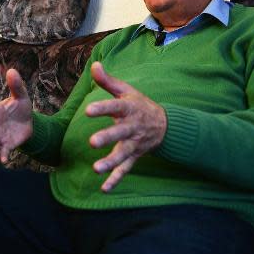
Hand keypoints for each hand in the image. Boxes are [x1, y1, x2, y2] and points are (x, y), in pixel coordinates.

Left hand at [86, 62, 166, 191]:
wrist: (166, 125)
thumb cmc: (139, 105)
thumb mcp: (126, 91)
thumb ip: (108, 81)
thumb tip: (93, 64)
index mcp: (129, 109)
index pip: (115, 107)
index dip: (102, 109)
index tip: (88, 110)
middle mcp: (132, 128)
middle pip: (119, 133)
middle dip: (107, 138)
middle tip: (92, 142)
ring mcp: (134, 144)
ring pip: (123, 155)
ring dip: (110, 163)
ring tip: (96, 169)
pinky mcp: (134, 157)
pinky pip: (126, 170)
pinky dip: (116, 180)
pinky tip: (104, 189)